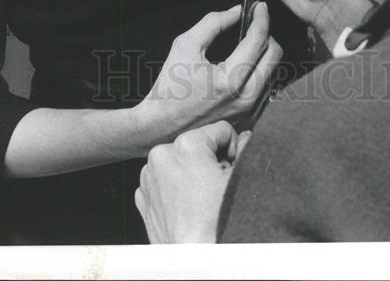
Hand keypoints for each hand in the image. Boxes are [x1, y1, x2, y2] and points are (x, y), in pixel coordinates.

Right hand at [130, 3, 281, 148]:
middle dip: (267, 33)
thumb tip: (237, 11)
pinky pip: (265, 87)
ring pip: (273, 71)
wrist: (159, 127)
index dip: (261, 18)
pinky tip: (245, 63)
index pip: (258, 40)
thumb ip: (213, 23)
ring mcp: (248, 111)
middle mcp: (245, 98)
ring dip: (264, 52)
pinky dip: (260, 70)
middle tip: (254, 23)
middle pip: (275, 55)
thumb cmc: (169, 87)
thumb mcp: (185, 45)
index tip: (259, 6)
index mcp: (230, 80)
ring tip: (247, 42)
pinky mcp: (248, 118)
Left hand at [135, 120, 251, 242]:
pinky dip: (175, 186)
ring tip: (201, 196)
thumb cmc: (218, 222)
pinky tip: (186, 203)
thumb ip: (246, 148)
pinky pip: (163, 179)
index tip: (232, 167)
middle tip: (216, 184)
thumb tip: (246, 137)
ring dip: (191, 172)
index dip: (233, 148)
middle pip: (198, 145)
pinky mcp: (143, 196)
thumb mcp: (240, 178)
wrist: (197, 259)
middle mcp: (162, 155)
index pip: (221, 130)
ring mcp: (149, 177)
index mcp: (186, 145)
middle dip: (210, 160)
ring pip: (180, 161)